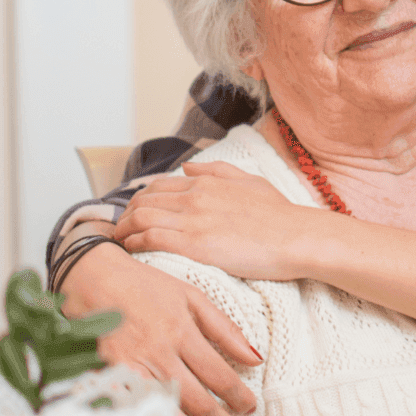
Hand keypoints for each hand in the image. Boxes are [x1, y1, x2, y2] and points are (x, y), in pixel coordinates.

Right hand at [60, 237, 260, 415]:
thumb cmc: (147, 285)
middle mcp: (159, 354)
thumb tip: (256, 358)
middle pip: (198, 400)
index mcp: (182, 332)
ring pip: (168, 413)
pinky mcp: (108, 379)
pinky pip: (136, 413)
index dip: (238, 397)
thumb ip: (225, 328)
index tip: (250, 408)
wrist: (94, 278)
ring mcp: (132, 369)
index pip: (219, 376)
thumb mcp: (192, 296)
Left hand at [114, 161, 306, 280]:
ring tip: (120, 242)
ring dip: (125, 230)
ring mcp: (193, 220)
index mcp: (206, 182)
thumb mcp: (250, 181)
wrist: (296, 237)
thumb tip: (188, 165)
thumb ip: (217, 170)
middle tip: (120, 229)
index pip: (158, 186)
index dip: (140, 199)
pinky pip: (151, 239)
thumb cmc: (279, 214)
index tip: (134, 212)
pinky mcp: (194, 245)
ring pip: (141, 218)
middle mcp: (194, 196)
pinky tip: (132, 251)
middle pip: (144, 201)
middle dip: (126, 215)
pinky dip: (136, 243)